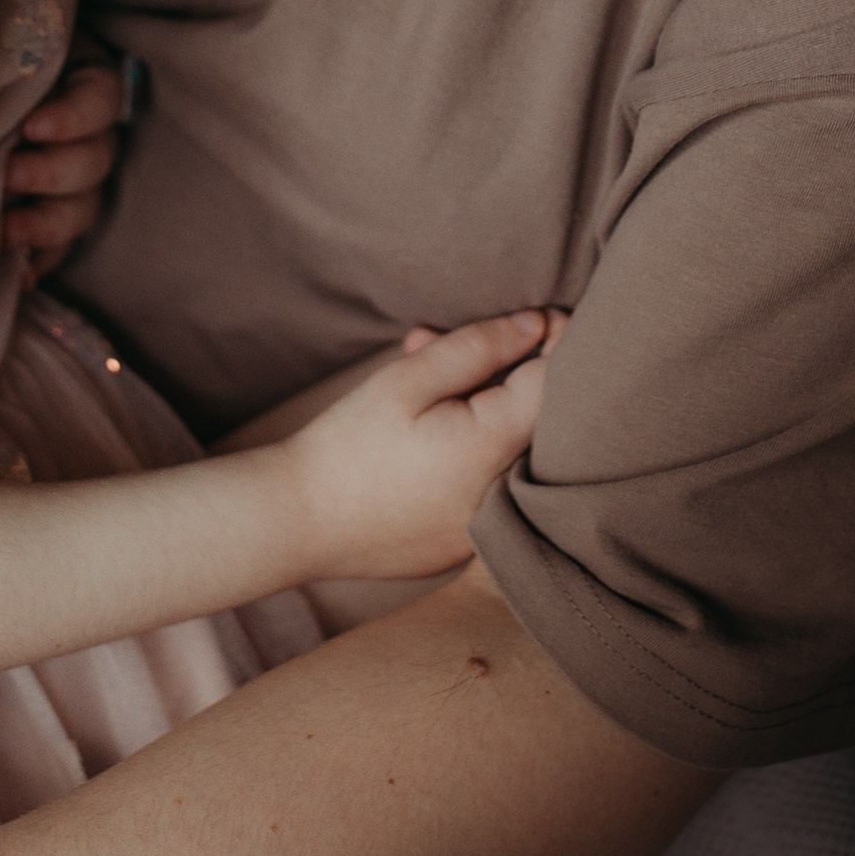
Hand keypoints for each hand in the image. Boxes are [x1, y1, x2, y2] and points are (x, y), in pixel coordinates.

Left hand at [2, 54, 122, 278]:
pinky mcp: (52, 219)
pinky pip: (60, 248)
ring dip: (48, 223)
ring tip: (7, 231)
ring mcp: (73, 181)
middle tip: (8, 175)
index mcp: (78, 81)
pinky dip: (40, 261)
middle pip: (97, 158)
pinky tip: (19, 274)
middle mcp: (85, 134)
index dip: (74, 117)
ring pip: (84, 207)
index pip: (101, 97)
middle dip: (53, 172)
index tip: (33, 127)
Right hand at [283, 312, 555, 581]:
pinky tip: (424, 427)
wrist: (296, 522)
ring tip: (421, 371)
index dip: (558, 342)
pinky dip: (471, 448)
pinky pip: (487, 482)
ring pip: (508, 449)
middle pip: (535, 418)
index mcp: (493, 450)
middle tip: (446, 341)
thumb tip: (537, 326)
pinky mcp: (466, 542)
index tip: (543, 314)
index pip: (556, 385)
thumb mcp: (407, 380)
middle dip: (506, 369)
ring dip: (484, 405)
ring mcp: (487, 526)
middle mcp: (504, 496)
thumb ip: (478, 348)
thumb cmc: (348, 444)